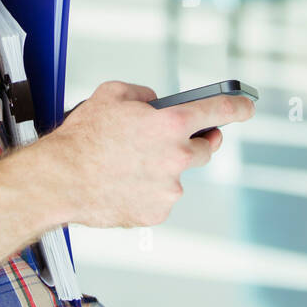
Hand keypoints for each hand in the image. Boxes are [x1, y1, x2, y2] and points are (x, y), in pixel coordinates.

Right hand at [42, 80, 254, 228]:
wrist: (59, 180)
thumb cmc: (82, 139)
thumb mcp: (112, 94)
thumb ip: (144, 94)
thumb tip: (156, 102)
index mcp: (171, 124)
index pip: (221, 110)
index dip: (239, 107)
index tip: (247, 107)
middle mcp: (177, 157)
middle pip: (205, 148)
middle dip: (195, 142)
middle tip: (172, 141)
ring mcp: (169, 188)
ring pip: (178, 176)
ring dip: (163, 169)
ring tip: (128, 165)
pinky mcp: (157, 211)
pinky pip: (161, 198)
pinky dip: (148, 191)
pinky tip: (124, 183)